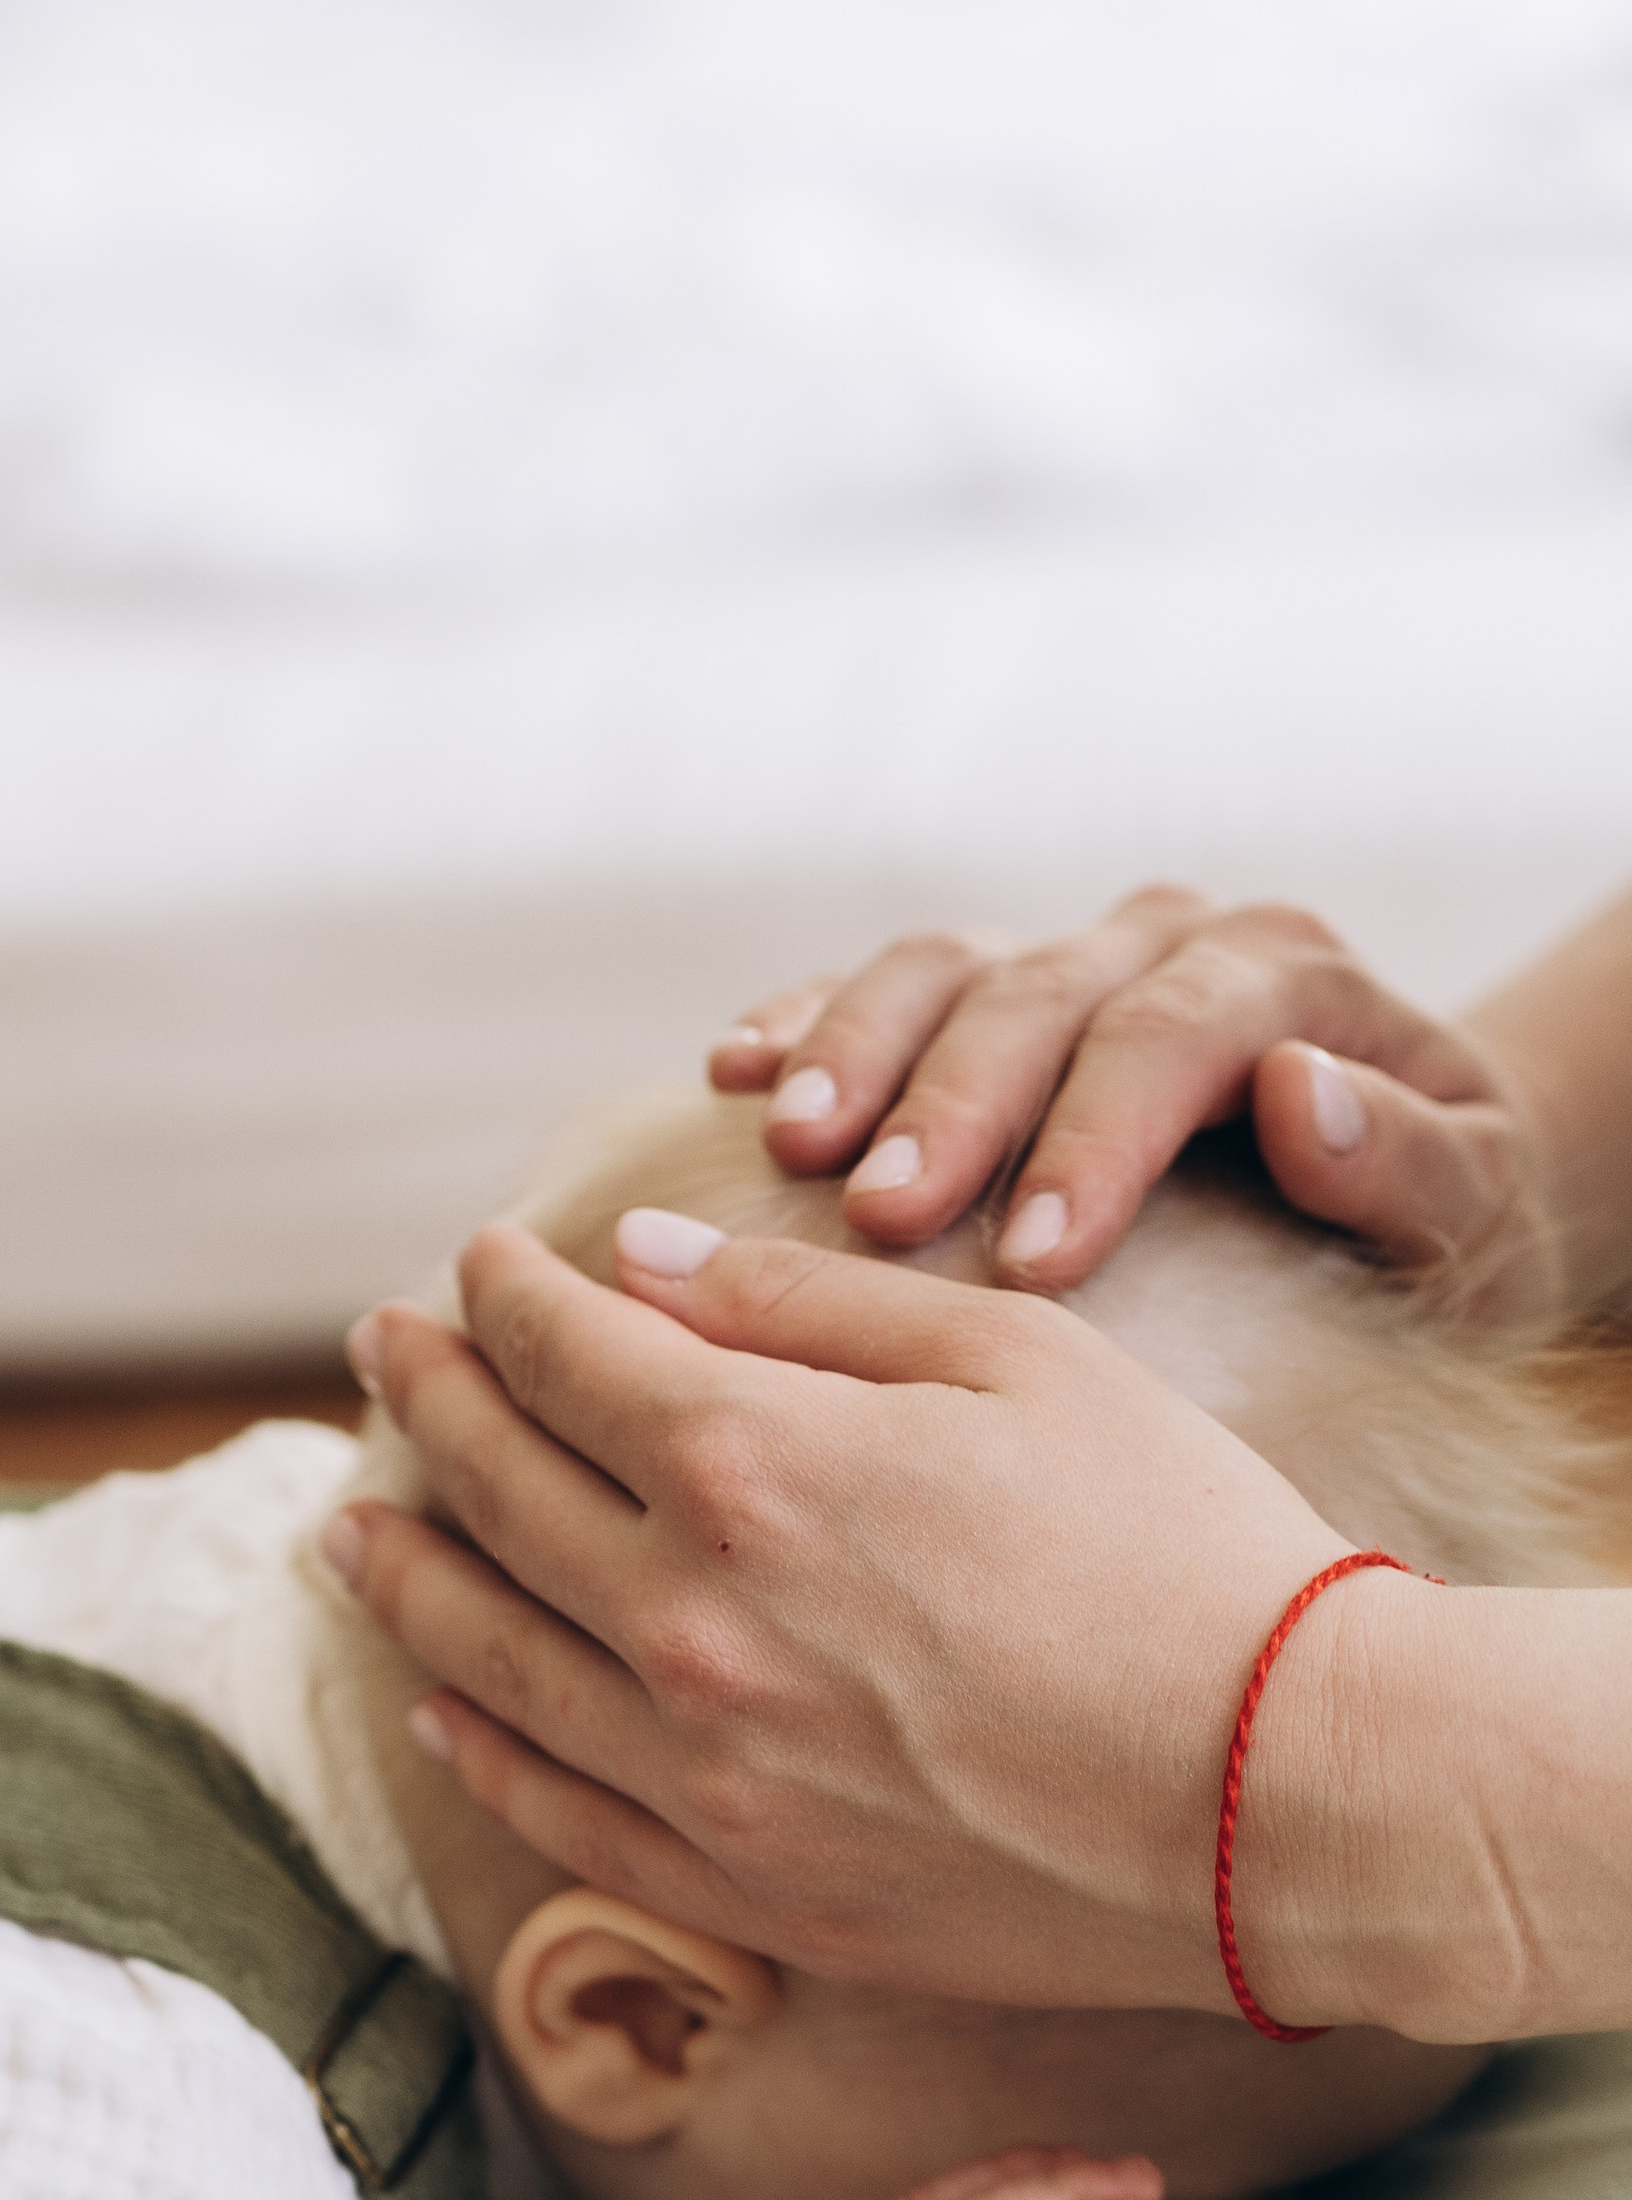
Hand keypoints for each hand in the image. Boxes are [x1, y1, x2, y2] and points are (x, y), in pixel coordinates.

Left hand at [336, 1220, 1363, 2016]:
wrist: (1281, 1799)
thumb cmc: (1179, 1550)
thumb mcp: (1017, 1361)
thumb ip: (803, 1307)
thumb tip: (638, 1266)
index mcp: (750, 1465)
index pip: (564, 1354)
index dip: (503, 1295)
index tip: (476, 1263)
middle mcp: (686, 1622)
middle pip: (499, 1490)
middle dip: (431, 1400)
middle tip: (383, 1351)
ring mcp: (700, 1773)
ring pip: (490, 1655)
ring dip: (406, 1575)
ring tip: (354, 1526)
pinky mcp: (742, 1887)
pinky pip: (555, 1811)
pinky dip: (476, 1744)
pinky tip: (437, 1703)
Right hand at [706, 885, 1572, 1321]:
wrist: (1390, 1178)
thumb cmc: (1425, 1226)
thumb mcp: (1469, 1213)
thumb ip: (1405, 1158)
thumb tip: (1296, 1091)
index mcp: (1283, 976)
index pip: (1178, 1033)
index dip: (1099, 1136)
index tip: (1037, 1259)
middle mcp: (1164, 940)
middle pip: (1042, 993)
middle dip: (955, 1101)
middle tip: (885, 1213)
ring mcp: (1061, 958)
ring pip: (941, 969)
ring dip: (853, 1050)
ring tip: (788, 1142)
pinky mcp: (978, 999)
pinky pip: (876, 988)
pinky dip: (804, 1021)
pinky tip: (731, 1074)